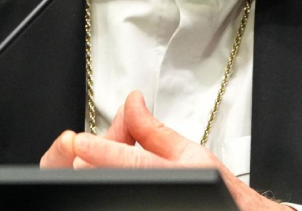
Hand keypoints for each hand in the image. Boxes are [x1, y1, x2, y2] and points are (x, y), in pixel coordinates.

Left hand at [42, 90, 283, 210]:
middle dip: (96, 166)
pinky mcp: (152, 210)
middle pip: (116, 181)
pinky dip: (116, 194)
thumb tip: (132, 102)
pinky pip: (123, 202)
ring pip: (116, 197)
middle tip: (86, 153)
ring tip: (99, 167)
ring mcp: (156, 206)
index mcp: (180, 174)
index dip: (103, 151)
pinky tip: (119, 186)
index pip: (133, 162)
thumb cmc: (221, 190)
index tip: (80, 143)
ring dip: (104, 180)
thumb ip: (152, 129)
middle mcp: (167, 197)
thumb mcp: (188, 152)